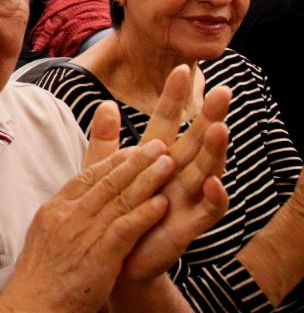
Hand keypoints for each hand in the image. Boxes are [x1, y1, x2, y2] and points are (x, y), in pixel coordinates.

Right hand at [0, 142, 174, 312]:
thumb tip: (74, 207)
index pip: (86, 177)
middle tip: (158, 145)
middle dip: (135, 161)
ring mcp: (82, 234)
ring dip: (147, 179)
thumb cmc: (41, 281)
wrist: (34, 307)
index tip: (132, 149)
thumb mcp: (44, 240)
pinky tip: (162, 203)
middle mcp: (67, 216)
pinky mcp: (99, 256)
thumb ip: (63, 221)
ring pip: (119, 199)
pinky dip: (144, 214)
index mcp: (54, 210)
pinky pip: (125, 228)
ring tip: (168, 164)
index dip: (112, 162)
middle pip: (106, 181)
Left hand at [121, 66, 231, 279]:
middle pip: (196, 140)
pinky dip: (213, 197)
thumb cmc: (112, 209)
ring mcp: (185, 198)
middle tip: (223, 90)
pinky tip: (213, 182)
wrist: (113, 256)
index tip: (182, 70)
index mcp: (155, 157)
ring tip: (220, 128)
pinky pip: (207, 211)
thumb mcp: (103, 171)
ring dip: (214, 150)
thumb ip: (105, 140)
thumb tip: (105, 103)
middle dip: (209, 115)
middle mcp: (176, 174)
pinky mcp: (188, 226)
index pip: (168, 122)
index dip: (175, 97)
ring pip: (206, 170)